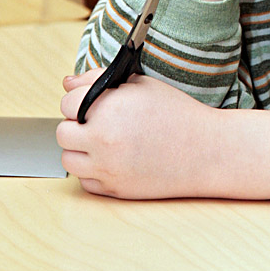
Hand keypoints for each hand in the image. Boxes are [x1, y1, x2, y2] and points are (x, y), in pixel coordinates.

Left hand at [58, 70, 269, 199]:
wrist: (207, 151)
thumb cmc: (177, 113)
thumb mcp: (141, 85)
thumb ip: (98, 80)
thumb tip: (67, 84)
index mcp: (108, 108)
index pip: (66, 103)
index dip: (78, 100)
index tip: (89, 103)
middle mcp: (103, 139)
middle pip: (62, 133)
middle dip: (76, 126)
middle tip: (96, 122)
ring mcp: (108, 168)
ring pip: (69, 160)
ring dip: (81, 150)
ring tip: (104, 142)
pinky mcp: (115, 190)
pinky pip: (86, 181)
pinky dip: (94, 172)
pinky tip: (114, 159)